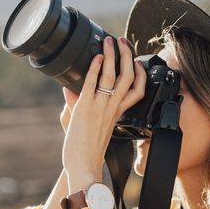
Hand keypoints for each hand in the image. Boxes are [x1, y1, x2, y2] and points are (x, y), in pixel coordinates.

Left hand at [62, 36, 146, 175]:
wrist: (83, 167)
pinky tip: (95, 58)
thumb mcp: (86, 126)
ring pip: (113, 76)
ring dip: (111, 55)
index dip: (141, 74)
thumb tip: (68, 91)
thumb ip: (76, 106)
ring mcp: (100, 108)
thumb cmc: (85, 153)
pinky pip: (93, 84)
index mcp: (117, 114)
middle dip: (127, 56)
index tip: (137, 62)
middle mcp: (112, 109)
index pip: (138, 91)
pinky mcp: (86, 109)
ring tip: (109, 41)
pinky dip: (96, 68)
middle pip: (128, 77)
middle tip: (122, 41)